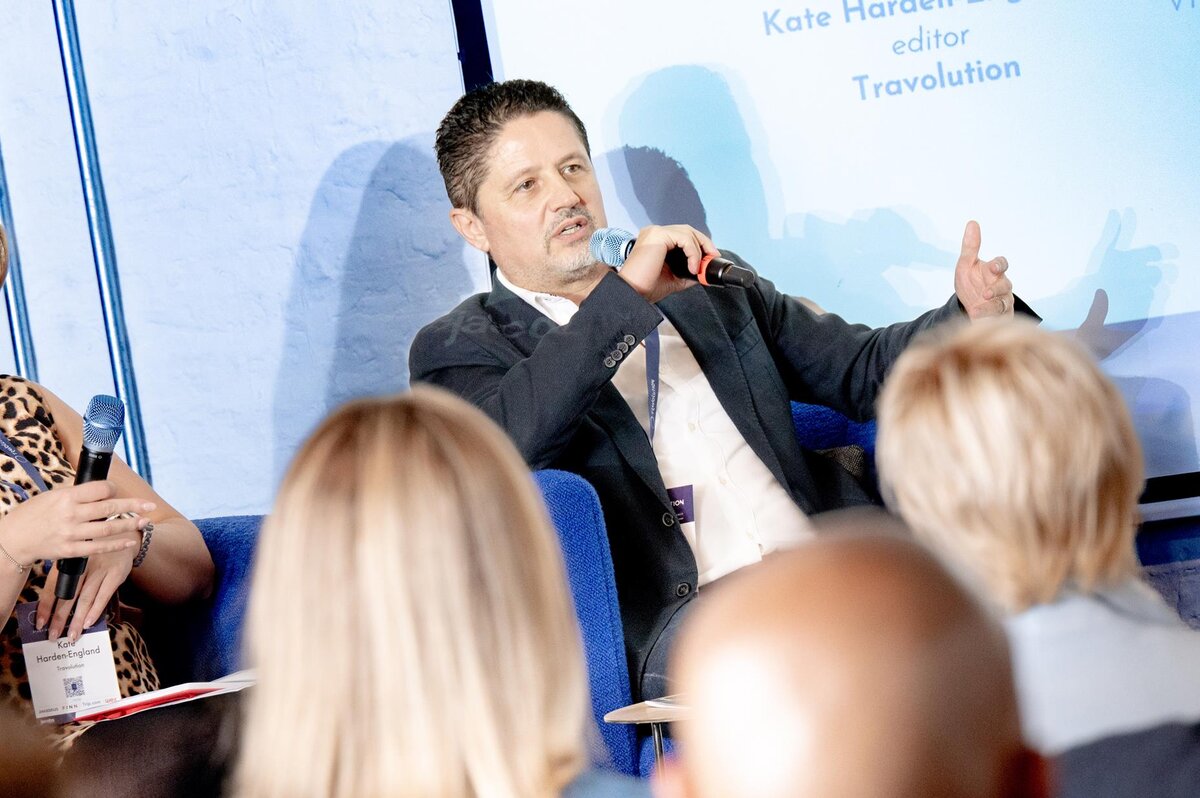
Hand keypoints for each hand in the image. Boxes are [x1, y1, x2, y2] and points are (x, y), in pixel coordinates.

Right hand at [0, 480, 150, 566]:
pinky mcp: (70, 550)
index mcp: (66, 497)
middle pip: (109, 509)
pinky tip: (129, 541)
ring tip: (145, 522)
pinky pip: (98, 548)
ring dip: (130, 525)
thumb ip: (76, 493)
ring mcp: (71, 534)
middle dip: (133, 506)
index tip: (116, 490)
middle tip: (150, 505)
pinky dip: (116, 545)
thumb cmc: (34, 513)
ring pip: (108, 529)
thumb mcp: (52, 495)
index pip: (100, 490)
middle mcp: (71, 515)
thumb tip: (102, 488)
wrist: (13, 539)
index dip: (112, 489)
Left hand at [38, 545, 137, 640]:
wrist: (121, 535)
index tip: (39, 624)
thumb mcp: (78, 560)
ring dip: (77, 619)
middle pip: (68, 596)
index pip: (52, 588)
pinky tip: (89, 622)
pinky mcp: (116, 574)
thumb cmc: (94, 552)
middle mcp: (82, 566)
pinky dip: (96, 610)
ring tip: (72, 636)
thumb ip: (66, 577)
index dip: (45, 607)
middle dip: (59, 618)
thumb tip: (52, 605)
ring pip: (85, 598)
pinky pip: (104, 595)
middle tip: (53, 636)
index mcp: (68, 563)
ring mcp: (100, 570)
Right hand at [618, 224, 718, 302]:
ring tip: (697, 268)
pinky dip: (693, 252)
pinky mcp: (657, 235)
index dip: (699, 244)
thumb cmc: (646, 288)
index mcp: (655, 241)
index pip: (683, 235)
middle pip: (687, 230)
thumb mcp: (673, 278)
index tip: (710, 257)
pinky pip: (684, 238)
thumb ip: (687, 271)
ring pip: (687, 232)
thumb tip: (703, 270)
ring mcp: (655, 232)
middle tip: (713, 257)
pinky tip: (691, 266)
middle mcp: (654, 233)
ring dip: (699, 250)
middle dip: (704, 243)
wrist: (633, 294)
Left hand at [954, 221, 1013, 318]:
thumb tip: (972, 222)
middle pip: (1005, 283)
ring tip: (983, 298)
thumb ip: (970, 247)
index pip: (1001, 264)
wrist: (970, 310)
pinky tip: (975, 313)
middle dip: (998, 285)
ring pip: (1003, 299)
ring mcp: (1002, 301)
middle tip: (988, 290)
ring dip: (993, 300)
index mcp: (992, 272)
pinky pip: (997, 314)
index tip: (993, 267)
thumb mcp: (965, 266)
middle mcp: (1001, 285)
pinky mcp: (1001, 315)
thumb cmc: (971, 286)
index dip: (999, 265)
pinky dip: (986, 313)